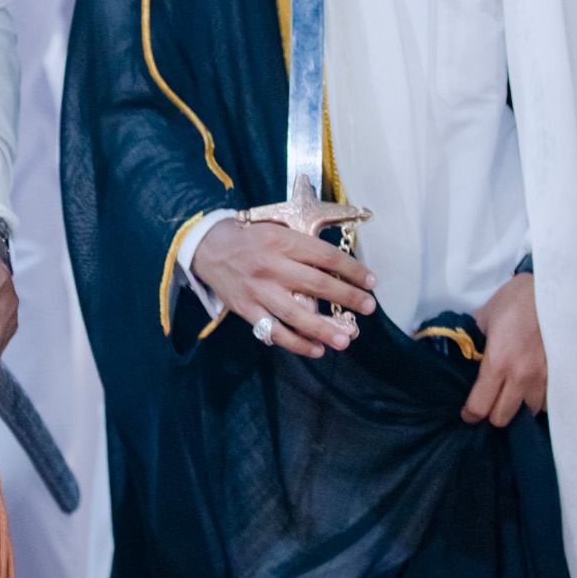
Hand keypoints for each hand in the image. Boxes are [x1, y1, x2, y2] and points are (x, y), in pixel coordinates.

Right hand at [190, 217, 376, 357]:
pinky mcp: (246, 309)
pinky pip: (274, 330)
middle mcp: (270, 265)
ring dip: (323, 328)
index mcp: (281, 241)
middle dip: (346, 297)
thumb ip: (302, 244)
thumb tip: (338, 264)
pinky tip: (316, 349)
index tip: (370, 281)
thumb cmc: (248, 237)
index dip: (351, 269)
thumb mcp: (276, 228)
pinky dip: (296, 342)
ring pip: (295, 313)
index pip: (324, 256)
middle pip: (315, 284)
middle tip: (368, 308)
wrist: (206, 247)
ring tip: (345, 339)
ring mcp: (257, 290)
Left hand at [462, 271, 546, 426]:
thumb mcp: (486, 316)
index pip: (480, 406)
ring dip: (518, 406)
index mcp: (499, 362)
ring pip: (528, 412)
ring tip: (512, 394)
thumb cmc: (518, 299)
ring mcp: (545, 378)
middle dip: (492, 413)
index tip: (468, 412)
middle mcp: (522, 376)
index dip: (470, 414)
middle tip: (489, 402)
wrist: (555, 289)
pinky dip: (538, 399)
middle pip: (502, 418)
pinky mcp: (561, 375)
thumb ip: (473, 340)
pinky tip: (531, 388)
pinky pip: (547, 401)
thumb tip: (462, 352)